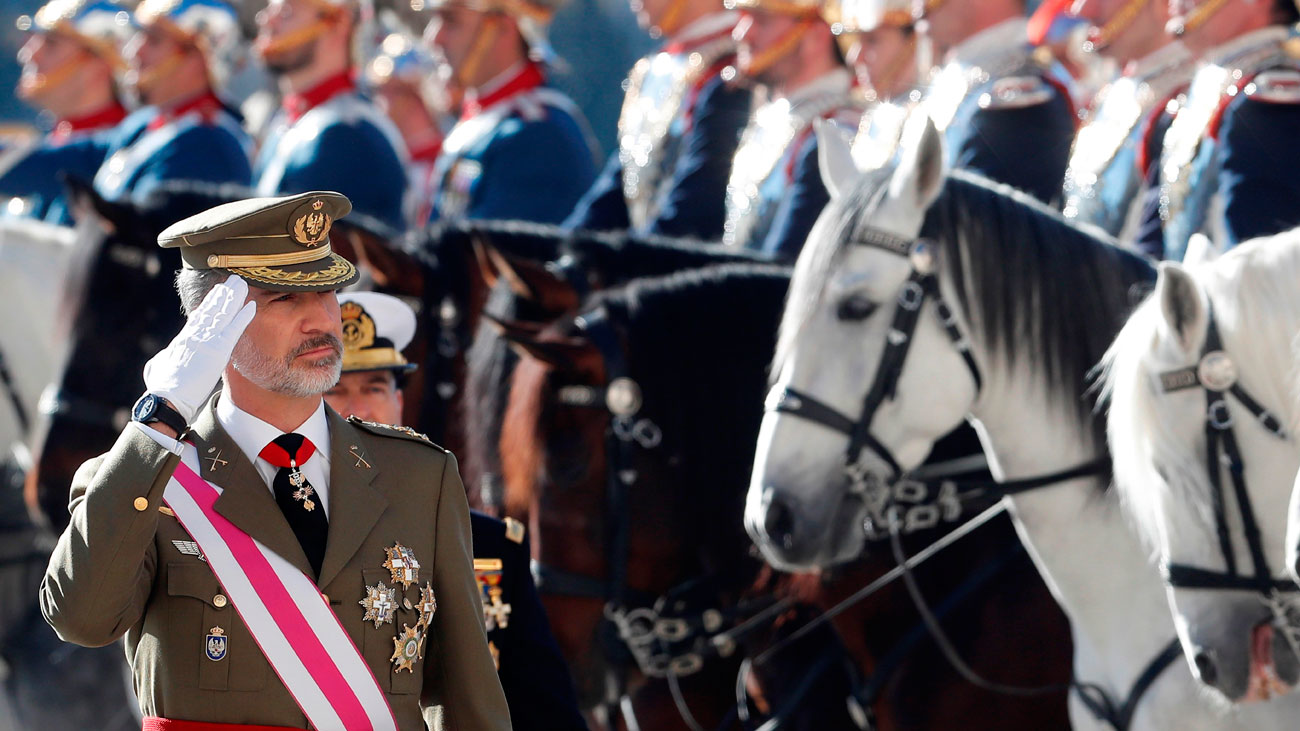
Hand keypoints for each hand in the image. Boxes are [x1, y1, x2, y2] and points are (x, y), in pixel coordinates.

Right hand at [143, 275, 255, 422]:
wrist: (167, 397)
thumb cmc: (160, 388)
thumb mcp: (157, 367)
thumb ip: (164, 358)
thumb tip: (164, 358)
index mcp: (182, 340)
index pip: (199, 317)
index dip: (209, 303)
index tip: (217, 292)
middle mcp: (195, 336)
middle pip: (212, 310)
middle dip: (223, 294)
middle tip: (233, 281)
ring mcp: (206, 341)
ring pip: (223, 314)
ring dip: (234, 298)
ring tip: (242, 284)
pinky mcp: (217, 351)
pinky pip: (234, 330)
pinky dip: (243, 317)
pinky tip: (251, 305)